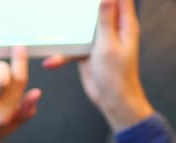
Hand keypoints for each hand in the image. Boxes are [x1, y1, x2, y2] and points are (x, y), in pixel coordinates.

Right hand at [43, 0, 153, 131]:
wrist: (112, 101)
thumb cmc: (117, 76)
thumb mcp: (109, 45)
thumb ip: (106, 20)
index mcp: (124, 25)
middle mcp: (113, 30)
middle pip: (98, 8)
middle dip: (83, 5)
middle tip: (67, 3)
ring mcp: (99, 40)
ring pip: (82, 26)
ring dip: (69, 26)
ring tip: (53, 19)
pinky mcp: (88, 52)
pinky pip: (72, 47)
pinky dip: (62, 53)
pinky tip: (51, 62)